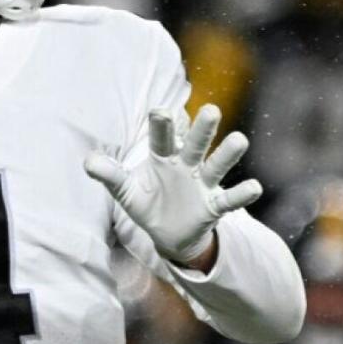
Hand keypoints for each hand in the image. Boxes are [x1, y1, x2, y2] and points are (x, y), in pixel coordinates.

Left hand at [83, 104, 262, 264]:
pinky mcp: (213, 206)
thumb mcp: (125, 191)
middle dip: (202, 129)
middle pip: (195, 144)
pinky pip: (229, 199)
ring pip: (216, 165)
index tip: (161, 111)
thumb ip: (110, 175)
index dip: (162, 125)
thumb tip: (87, 162)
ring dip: (227, 154)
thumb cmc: (147, 202)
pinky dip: (241, 194)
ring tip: (240, 140)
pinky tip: (254, 187)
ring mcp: (202, 184)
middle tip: (211, 110)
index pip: (162, 138)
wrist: (168, 233)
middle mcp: (186, 164)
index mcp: (163, 156)